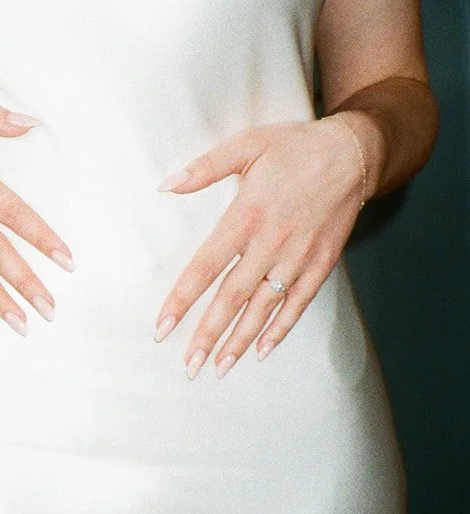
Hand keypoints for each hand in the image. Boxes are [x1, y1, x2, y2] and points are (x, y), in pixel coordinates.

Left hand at [154, 117, 368, 376]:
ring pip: (264, 308)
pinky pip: (299, 303)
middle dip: (208, 334)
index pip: (206, 267)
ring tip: (218, 368)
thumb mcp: (246, 145)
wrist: (353, 152)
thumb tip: (164, 186)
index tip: (162, 327)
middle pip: (233, 297)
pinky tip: (260, 350)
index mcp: (247, 214)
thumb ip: (204, 168)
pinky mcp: (323, 262)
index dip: (182, 300)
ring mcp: (299, 256)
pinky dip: (280, 329)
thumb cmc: (294, 147)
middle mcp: (272, 241)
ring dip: (240, 341)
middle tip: (188, 366)